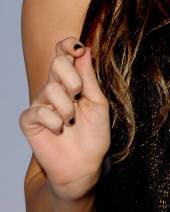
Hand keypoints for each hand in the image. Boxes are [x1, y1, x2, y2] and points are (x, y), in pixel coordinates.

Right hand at [19, 37, 110, 201]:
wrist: (85, 165)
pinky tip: (59, 130)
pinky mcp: (30, 121)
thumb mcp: (98, 103)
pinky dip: (53, 121)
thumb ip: (89, 77)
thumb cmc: (94, 135)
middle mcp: (55, 88)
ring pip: (49, 89)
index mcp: (72, 80)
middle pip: (56, 63)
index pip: (64, 52)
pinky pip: (37, 111)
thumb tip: (85, 49)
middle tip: (79, 95)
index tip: (79, 50)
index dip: (69, 45)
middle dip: (72, 78)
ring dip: (67, 107)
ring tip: (71, 122)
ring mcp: (41, 104)